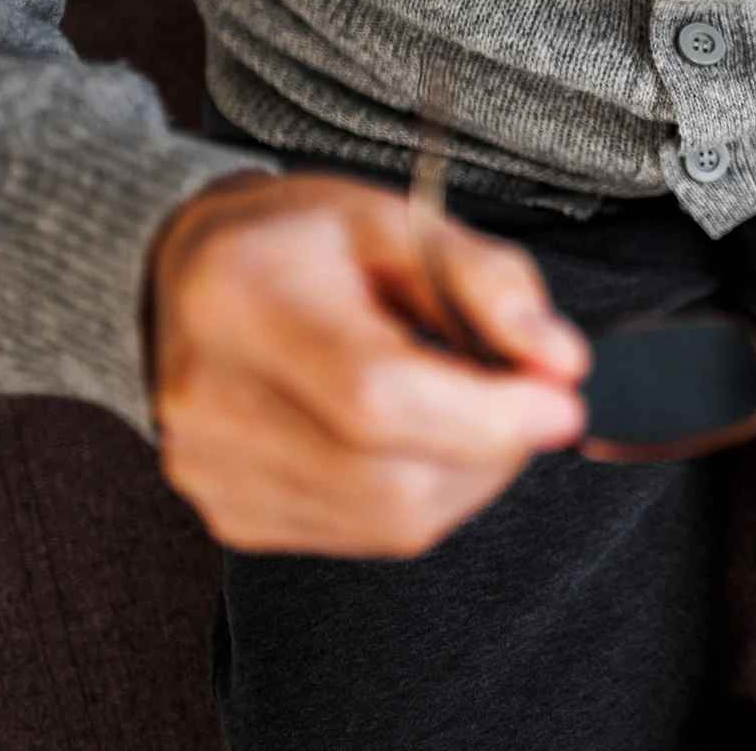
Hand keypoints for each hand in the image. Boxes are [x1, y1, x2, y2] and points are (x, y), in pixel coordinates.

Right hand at [149, 172, 588, 556]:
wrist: (195, 279)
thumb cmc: (306, 246)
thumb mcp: (401, 221)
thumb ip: (490, 283)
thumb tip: (560, 363)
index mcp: (244, 299)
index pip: (375, 395)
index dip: (485, 414)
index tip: (560, 400)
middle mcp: (209, 397)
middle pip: (388, 479)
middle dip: (491, 449)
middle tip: (522, 400)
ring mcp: (212, 469)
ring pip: (388, 520)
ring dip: (464, 475)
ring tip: (464, 410)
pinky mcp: (231, 515)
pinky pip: (363, 535)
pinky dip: (419, 495)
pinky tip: (413, 440)